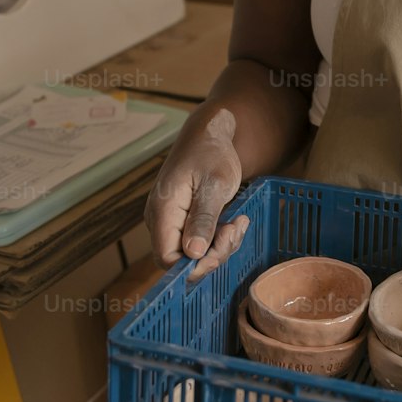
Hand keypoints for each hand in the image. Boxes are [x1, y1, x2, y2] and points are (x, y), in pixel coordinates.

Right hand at [144, 106, 248, 281]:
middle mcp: (161, 220)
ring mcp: (171, 221)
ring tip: (239, 222)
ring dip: (221, 245)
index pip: (167, 257)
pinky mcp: (183, 221)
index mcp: (163, 211)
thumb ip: (203, 219)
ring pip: (193, 253)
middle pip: (181, 259)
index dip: (193, 266)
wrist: (209, 135)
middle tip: (236, 230)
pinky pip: (199, 241)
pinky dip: (219, 238)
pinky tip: (235, 221)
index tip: (221, 254)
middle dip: (213, 254)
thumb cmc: (211, 154)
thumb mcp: (214, 185)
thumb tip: (193, 253)